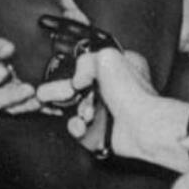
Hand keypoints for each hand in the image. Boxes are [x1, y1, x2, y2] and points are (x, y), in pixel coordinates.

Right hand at [0, 32, 39, 113]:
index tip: (3, 70)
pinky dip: (31, 107)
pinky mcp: (5, 105)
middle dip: (13, 96)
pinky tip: (43, 104)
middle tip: (29, 89)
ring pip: (8, 108)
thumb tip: (8, 48)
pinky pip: (18, 108)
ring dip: (25, 104)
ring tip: (40, 99)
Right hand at [37, 48, 188, 170]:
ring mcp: (107, 111)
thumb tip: (77, 79)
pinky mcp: (101, 131)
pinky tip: (83, 124)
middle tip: (47, 94)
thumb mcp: (106, 57)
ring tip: (84, 112)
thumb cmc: (133, 92)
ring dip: (75, 111)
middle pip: (77, 89)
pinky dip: (77, 127)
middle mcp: (113, 89)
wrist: (141, 125)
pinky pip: (79, 128)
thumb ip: (85, 61)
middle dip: (61, 92)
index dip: (75, 68)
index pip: (90, 64)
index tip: (65, 73)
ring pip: (76, 110)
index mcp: (119, 66)